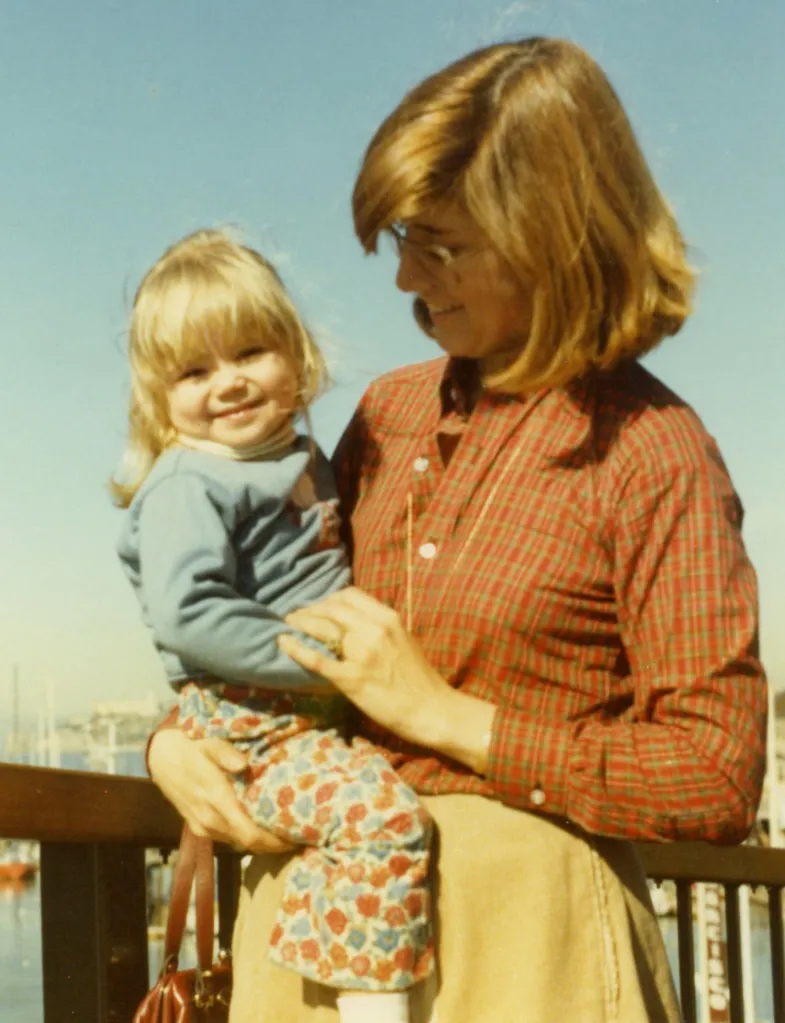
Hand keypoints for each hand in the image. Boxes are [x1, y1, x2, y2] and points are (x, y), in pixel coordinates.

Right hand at [147, 728, 296, 853]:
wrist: (163, 757)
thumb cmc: (192, 747)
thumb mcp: (209, 743)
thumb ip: (226, 753)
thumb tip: (243, 764)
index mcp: (216, 799)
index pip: (248, 833)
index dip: (271, 842)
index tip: (292, 838)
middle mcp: (209, 818)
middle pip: (247, 843)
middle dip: (272, 844)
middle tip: (296, 837)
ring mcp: (202, 826)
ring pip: (237, 842)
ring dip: (259, 843)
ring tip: (282, 834)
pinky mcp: (198, 827)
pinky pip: (226, 838)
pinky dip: (244, 837)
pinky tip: (258, 829)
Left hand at [280, 588, 486, 753]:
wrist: (432, 709)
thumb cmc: (419, 678)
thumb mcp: (403, 639)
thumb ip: (379, 627)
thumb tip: (353, 622)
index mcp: (388, 617)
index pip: (350, 595)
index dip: (328, 598)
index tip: (318, 605)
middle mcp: (374, 629)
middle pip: (331, 608)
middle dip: (310, 609)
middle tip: (295, 615)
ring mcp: (361, 653)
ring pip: (322, 627)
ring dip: (300, 623)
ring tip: (288, 625)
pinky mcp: (351, 678)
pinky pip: (317, 659)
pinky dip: (296, 649)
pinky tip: (282, 643)